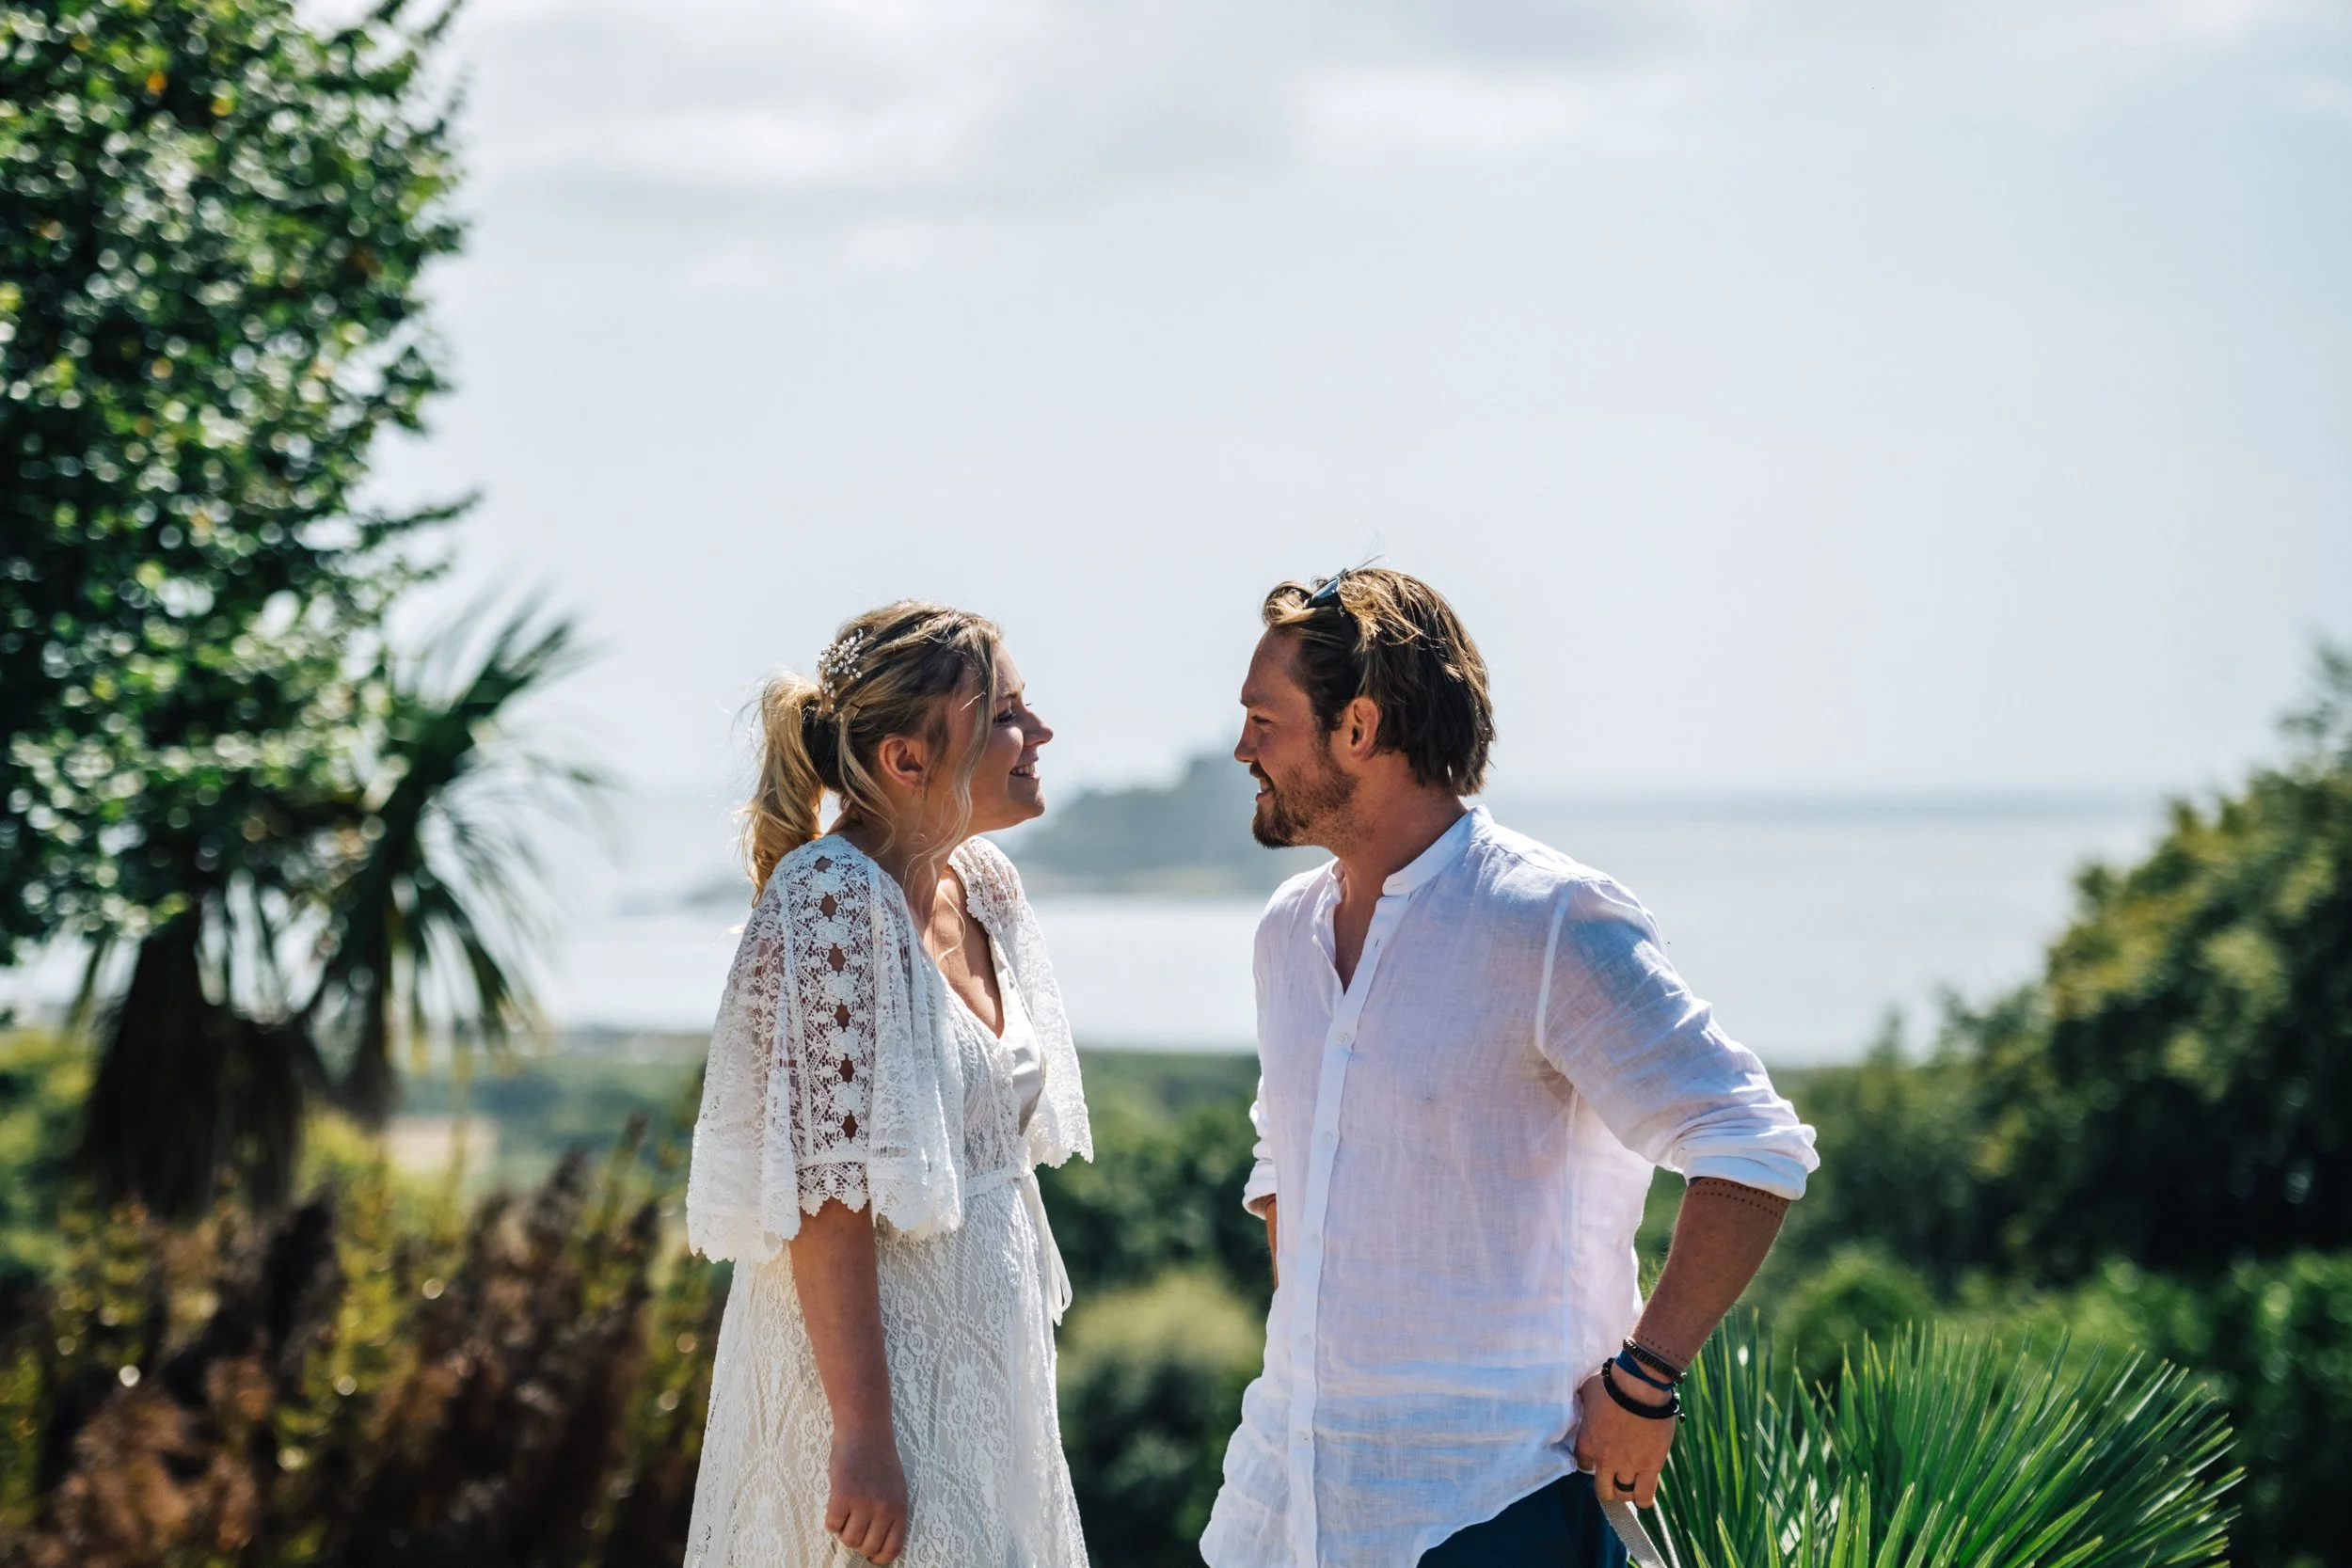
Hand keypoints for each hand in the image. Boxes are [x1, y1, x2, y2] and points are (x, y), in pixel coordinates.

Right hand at [826, 1424, 908, 1563]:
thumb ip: (890, 1514)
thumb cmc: (879, 1460)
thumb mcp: (896, 1488)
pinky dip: (831, 1520)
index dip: (879, 1558)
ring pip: (848, 1539)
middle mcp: (884, 1508)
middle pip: (867, 1547)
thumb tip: (879, 1546)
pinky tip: (836, 1504)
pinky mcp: (842, 1495)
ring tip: (846, 1512)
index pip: (892, 1548)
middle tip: (853, 1526)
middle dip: (857, 1542)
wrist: (865, 1430)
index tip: (870, 1556)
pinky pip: (832, 1525)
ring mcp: (863, 1502)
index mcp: (900, 1507)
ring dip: (843, 1531)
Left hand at [1573, 1366, 1675, 1508]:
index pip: (1582, 1465)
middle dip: (1607, 1485)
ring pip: (1623, 1494)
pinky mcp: (1650, 1467)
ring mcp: (1627, 1466)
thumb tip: (1579, 1396)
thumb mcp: (1587, 1390)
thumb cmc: (1612, 1384)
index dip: (1591, 1462)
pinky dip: (1643, 1499)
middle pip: (1602, 1489)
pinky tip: (1643, 1495)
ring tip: (1631, 1482)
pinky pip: (1644, 1496)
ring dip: (1625, 1490)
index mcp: (1587, 1442)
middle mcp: (1604, 1459)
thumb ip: (1582, 1401)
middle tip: (1615, 1476)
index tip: (1597, 1457)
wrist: (1640, 1387)